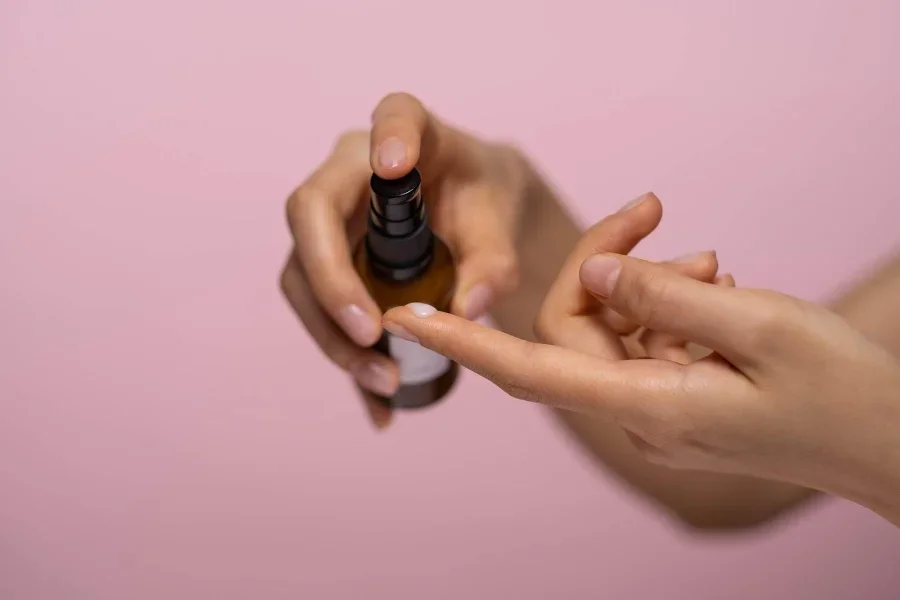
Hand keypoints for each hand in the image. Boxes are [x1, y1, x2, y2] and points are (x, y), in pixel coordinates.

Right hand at [280, 93, 531, 427]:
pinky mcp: (325, 259)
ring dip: (332, 335)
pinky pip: (318, 309)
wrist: (472, 213)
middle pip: (311, 216)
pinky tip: (378, 404)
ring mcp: (330, 215)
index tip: (392, 163)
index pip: (394, 116)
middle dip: (333, 282)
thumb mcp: (502, 226)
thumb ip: (494, 263)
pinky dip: (345, 357)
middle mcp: (352, 168)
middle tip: (372, 336)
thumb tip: (466, 309)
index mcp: (411, 133)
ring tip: (385, 381)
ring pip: (300, 273)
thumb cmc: (485, 202)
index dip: (387, 136)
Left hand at [382, 196, 899, 524]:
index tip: (406, 316)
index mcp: (647, 403)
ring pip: (616, 325)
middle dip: (607, 260)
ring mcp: (657, 406)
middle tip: (658, 212)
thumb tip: (597, 270)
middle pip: (578, 323)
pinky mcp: (677, 396)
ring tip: (717, 264)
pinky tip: (717, 283)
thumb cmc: (839, 392)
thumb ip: (667, 296)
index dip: (462, 342)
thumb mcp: (759, 325)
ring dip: (653, 282)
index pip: (529, 368)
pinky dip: (671, 304)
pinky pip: (647, 339)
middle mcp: (637, 411)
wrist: (888, 444)